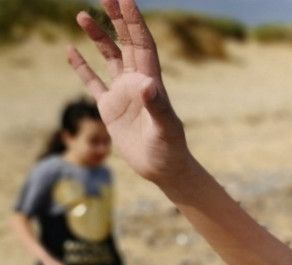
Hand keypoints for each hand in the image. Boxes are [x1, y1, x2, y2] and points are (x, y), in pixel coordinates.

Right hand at [67, 0, 189, 184]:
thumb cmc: (169, 149)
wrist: (163, 169)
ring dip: (98, 37)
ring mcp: (123, 94)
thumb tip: (146, 84)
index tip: (125, 0)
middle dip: (117, 20)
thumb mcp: (164, 128)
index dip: (135, 23)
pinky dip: (82, 66)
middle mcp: (137, 83)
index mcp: (151, 82)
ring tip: (81, 14)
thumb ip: (156, 105)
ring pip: (109, 57)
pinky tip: (71, 50)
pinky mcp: (110, 108)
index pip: (143, 45)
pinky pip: (93, 82)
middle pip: (126, 44)